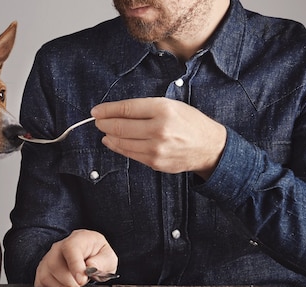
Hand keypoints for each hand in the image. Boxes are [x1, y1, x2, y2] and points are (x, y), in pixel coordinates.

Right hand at [35, 229, 117, 286]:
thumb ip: (103, 262)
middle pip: (55, 266)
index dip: (75, 265)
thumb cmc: (97, 256)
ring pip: (47, 277)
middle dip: (71, 282)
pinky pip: (41, 285)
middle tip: (81, 281)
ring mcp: (47, 259)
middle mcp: (58, 247)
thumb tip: (91, 267)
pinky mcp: (41, 272)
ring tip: (73, 283)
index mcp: (77, 239)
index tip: (82, 280)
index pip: (70, 248)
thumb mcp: (108, 257)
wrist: (87, 256)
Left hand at [91, 97, 226, 179]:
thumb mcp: (172, 105)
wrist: (209, 147)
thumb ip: (146, 108)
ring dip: (108, 136)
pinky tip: (113, 142)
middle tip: (98, 121)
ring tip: (104, 131)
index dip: (107, 110)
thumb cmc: (190, 123)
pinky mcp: (155, 162)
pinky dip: (118, 147)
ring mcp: (156, 148)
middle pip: (120, 126)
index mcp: (163, 109)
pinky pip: (130, 154)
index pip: (126, 108)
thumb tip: (118, 111)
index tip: (96, 111)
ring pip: (121, 142)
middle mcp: (158, 129)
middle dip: (104, 123)